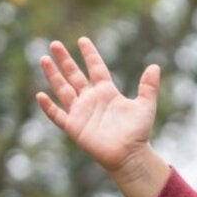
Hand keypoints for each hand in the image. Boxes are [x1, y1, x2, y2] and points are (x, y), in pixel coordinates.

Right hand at [37, 37, 159, 174]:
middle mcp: (91, 100)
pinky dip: (49, 107)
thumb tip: (155, 66)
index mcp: (107, 92)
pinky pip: (58, 115)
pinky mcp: (74, 127)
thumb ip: (148, 87)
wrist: (130, 156)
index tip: (82, 40)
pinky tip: (41, 95)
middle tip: (55, 44)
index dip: (90, 55)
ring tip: (44, 59)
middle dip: (65, 60)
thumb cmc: (138, 132)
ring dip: (53, 76)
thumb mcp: (145, 106)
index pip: (96, 69)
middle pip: (74, 75)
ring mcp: (81, 112)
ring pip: (63, 90)